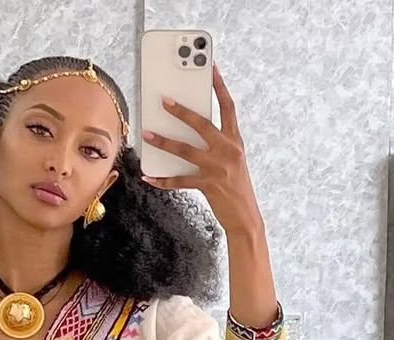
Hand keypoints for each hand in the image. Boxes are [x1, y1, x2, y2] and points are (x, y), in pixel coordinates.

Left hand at [140, 64, 262, 235]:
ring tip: (147, 135)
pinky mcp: (208, 185)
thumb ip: (217, 144)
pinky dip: (163, 180)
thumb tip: (190, 132)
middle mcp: (228, 150)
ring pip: (186, 150)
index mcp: (235, 140)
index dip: (219, 86)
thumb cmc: (236, 187)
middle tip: (164, 100)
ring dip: (164, 141)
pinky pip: (180, 180)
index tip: (210, 67)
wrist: (246, 216)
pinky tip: (149, 176)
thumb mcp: (232, 160)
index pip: (228, 107)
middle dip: (181, 111)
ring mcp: (218, 167)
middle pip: (202, 124)